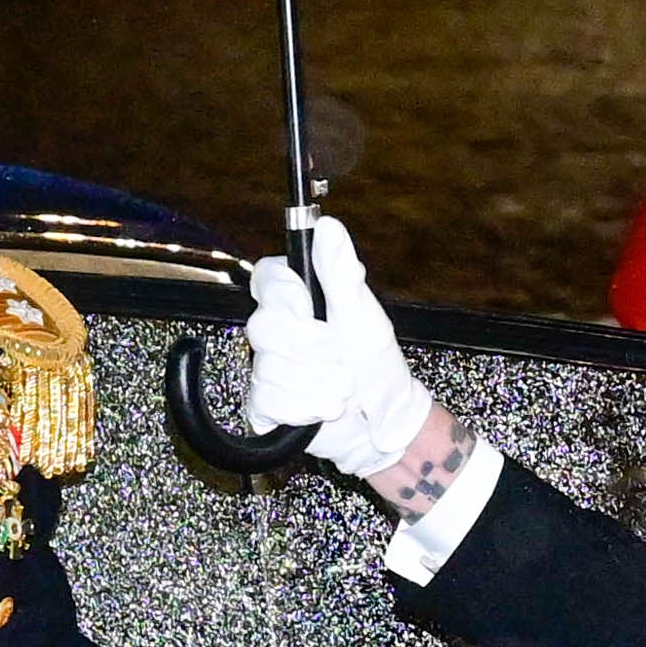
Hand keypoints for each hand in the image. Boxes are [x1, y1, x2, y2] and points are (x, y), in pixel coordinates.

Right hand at [240, 216, 435, 481]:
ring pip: (269, 369)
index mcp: (298, 299)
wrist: (383, 420)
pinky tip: (324, 409)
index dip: (282, 294)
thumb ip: (340, 271)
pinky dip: (304, 408)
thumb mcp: (363, 313)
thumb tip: (327, 225)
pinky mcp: (265, 403)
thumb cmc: (376, 363)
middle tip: (342, 357)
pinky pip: (268, 401)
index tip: (306, 307)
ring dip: (316, 383)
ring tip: (343, 387)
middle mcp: (277, 329)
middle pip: (262, 328)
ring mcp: (267, 366)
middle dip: (310, 349)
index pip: (266, 279)